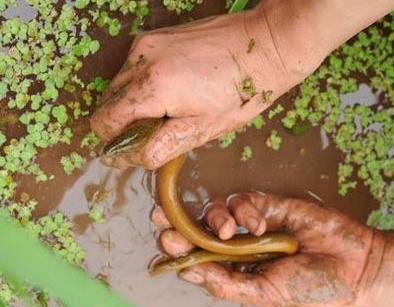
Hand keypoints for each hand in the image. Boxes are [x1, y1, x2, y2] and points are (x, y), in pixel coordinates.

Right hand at [90, 5, 312, 169]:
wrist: (264, 46)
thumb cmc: (241, 92)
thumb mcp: (202, 130)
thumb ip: (160, 146)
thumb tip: (129, 158)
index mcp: (153, 87)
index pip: (105, 121)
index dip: (114, 143)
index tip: (133, 151)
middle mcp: (141, 59)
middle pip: (107, 103)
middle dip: (124, 124)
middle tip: (158, 132)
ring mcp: (146, 43)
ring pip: (118, 85)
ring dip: (133, 105)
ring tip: (168, 111)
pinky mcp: (154, 36)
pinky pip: (132, 68)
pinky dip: (142, 86)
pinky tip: (171, 92)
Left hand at [153, 192, 383, 306]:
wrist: (354, 266)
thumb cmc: (311, 287)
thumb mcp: (266, 294)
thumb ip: (229, 283)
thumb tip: (189, 272)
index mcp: (235, 272)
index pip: (197, 258)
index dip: (178, 250)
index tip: (163, 243)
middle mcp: (239, 247)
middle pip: (198, 230)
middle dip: (178, 223)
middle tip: (160, 218)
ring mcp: (253, 224)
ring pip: (216, 211)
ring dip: (213, 218)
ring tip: (227, 232)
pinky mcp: (269, 204)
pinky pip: (243, 200)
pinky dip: (245, 210)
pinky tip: (260, 225)